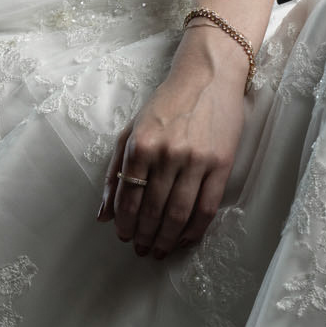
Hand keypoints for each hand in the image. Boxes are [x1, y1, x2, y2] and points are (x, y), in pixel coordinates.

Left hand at [97, 27, 247, 257]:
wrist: (208, 76)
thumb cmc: (166, 104)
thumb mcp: (131, 130)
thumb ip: (114, 171)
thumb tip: (103, 214)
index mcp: (141, 145)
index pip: (129, 197)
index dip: (125, 223)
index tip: (123, 235)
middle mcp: (167, 154)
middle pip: (153, 210)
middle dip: (144, 236)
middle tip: (141, 249)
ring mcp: (196, 160)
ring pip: (178, 214)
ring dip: (166, 239)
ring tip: (159, 250)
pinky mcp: (221, 164)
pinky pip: (207, 207)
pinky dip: (194, 230)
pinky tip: (185, 239)